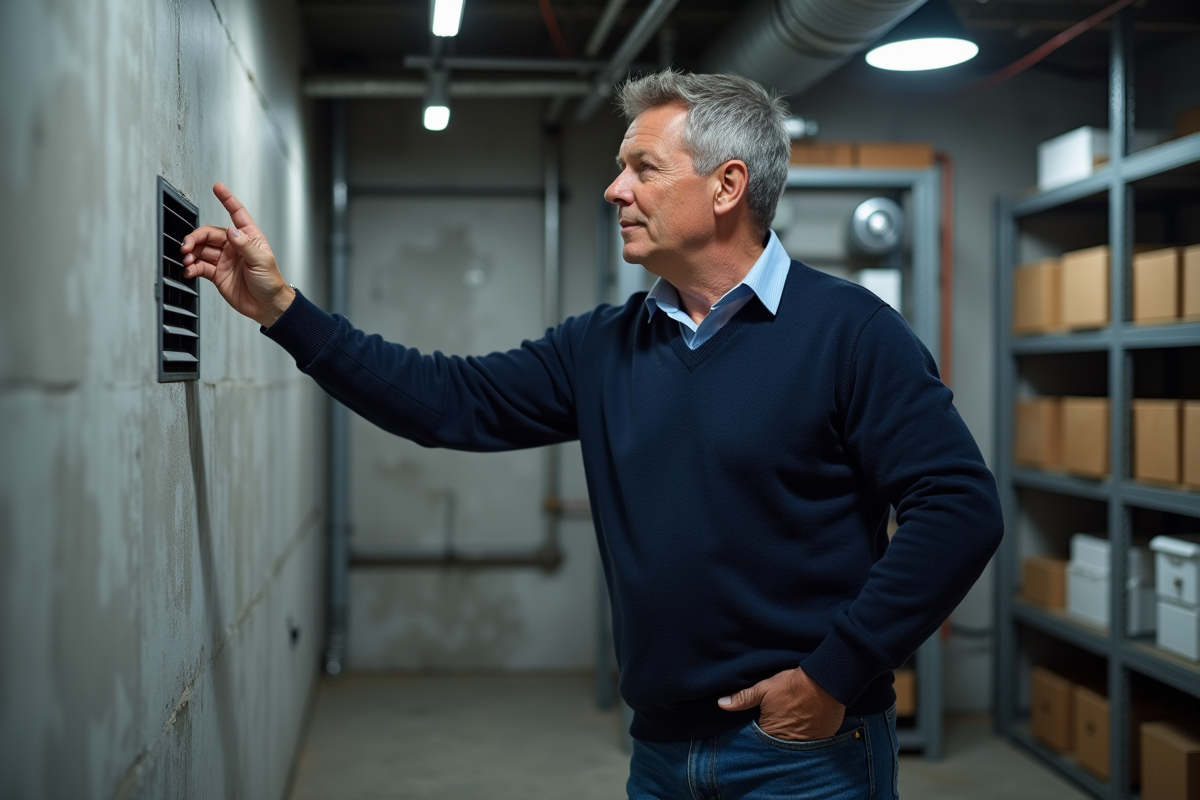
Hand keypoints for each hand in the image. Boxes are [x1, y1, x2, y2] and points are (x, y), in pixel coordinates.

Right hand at [180, 183, 294, 326]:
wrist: (267, 307)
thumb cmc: (271, 283)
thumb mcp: (262, 262)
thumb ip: (246, 245)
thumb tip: (231, 230)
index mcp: (249, 238)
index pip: (237, 214)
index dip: (227, 200)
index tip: (218, 188)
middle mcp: (234, 246)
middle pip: (209, 234)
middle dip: (195, 238)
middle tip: (187, 246)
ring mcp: (224, 260)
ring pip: (201, 250)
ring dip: (191, 253)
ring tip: (187, 259)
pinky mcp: (217, 274)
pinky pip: (200, 266)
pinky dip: (192, 268)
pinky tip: (189, 270)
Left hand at [718, 667, 845, 741]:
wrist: (825, 682)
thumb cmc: (793, 685)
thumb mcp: (764, 689)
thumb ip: (743, 698)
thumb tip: (721, 704)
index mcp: (771, 733)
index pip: (760, 741)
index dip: (759, 733)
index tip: (761, 724)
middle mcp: (789, 744)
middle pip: (777, 745)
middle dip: (775, 738)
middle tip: (779, 723)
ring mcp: (808, 743)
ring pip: (795, 745)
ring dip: (793, 738)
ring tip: (794, 724)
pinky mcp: (823, 739)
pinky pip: (812, 743)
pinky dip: (809, 736)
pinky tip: (807, 725)